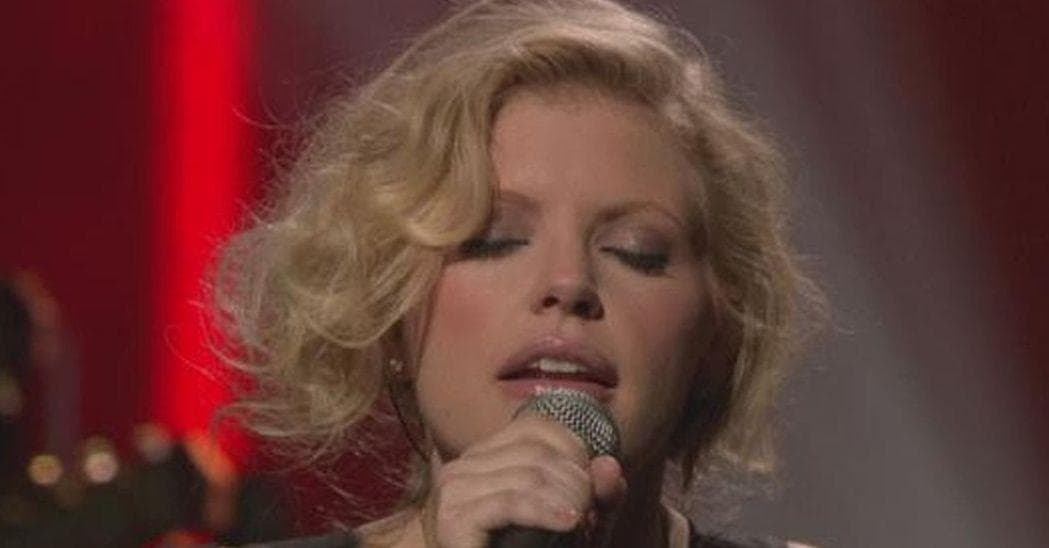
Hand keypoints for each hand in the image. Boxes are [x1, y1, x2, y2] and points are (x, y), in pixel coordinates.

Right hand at [426, 416, 626, 547]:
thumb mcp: (573, 525)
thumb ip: (596, 498)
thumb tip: (611, 464)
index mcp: (484, 456)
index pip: (535, 426)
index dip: (573, 449)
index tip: (592, 487)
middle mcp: (463, 464)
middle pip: (535, 450)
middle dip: (575, 480)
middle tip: (592, 513)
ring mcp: (454, 489)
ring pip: (526, 475)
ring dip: (567, 499)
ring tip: (582, 524)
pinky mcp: (453, 518)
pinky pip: (509, 502)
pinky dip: (545, 512)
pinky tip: (569, 523)